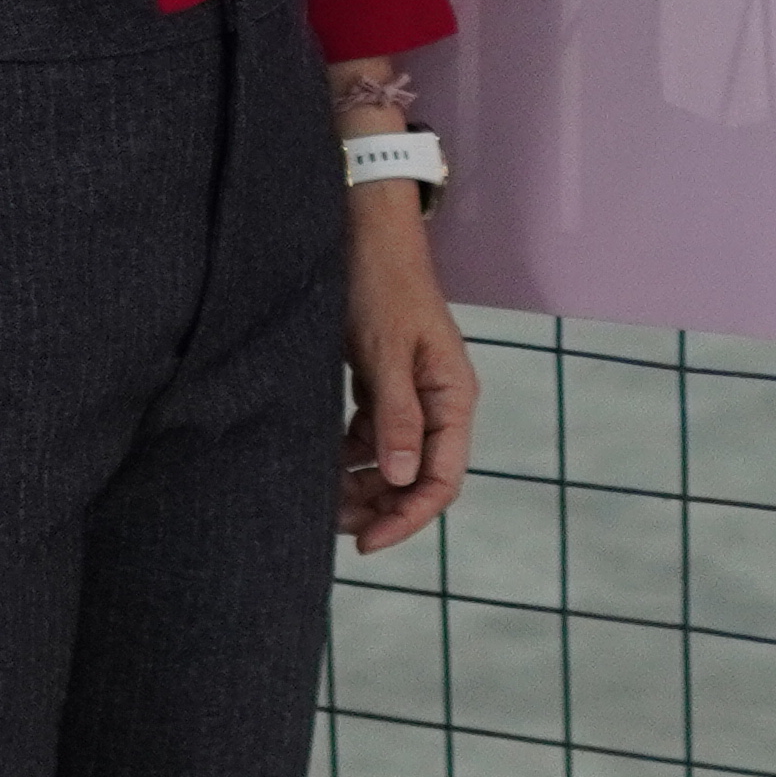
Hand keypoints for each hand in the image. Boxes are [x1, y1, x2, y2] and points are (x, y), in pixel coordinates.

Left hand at [340, 191, 479, 552]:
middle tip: (332, 524)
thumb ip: (397, 415)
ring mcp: (412, 395)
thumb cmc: (381, 285)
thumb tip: (404, 478)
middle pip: (418, 478)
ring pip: (393, 462)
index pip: (441, 479)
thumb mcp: (387, 351)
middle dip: (380, 507)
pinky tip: (324, 461)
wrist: (363, 234)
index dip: (408, 518)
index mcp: (453, 396)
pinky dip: (350, 456)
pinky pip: (372, 438)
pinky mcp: (385, 385)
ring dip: (363, 486)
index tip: (367, 542)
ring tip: (321, 499)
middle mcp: (438, 402)